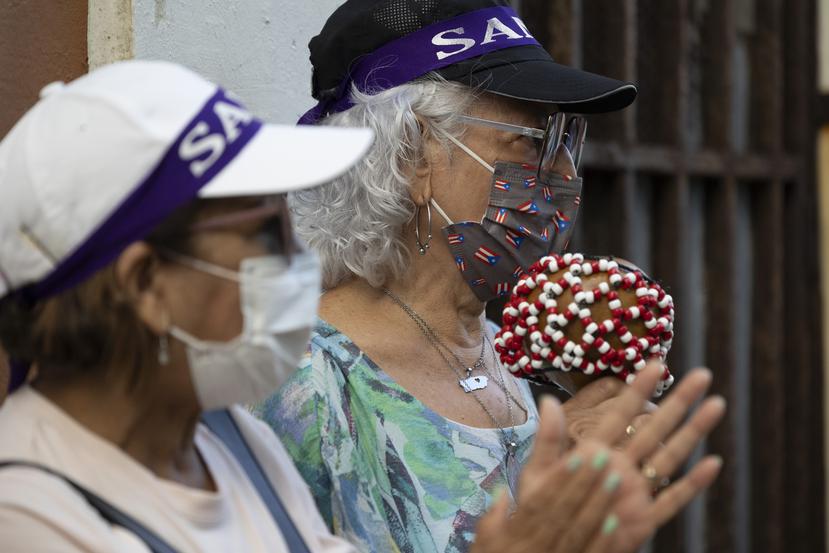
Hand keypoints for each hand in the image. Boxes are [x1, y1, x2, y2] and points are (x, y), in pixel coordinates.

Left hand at [472, 363, 724, 552]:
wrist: (550, 544)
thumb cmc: (539, 509)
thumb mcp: (538, 473)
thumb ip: (548, 439)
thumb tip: (547, 400)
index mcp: (595, 451)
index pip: (622, 412)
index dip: (639, 388)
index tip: (655, 362)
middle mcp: (621, 465)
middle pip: (656, 427)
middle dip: (679, 401)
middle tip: (702, 375)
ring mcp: (635, 491)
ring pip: (672, 456)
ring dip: (694, 431)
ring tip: (717, 404)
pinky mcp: (644, 519)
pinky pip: (673, 500)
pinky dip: (694, 484)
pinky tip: (713, 464)